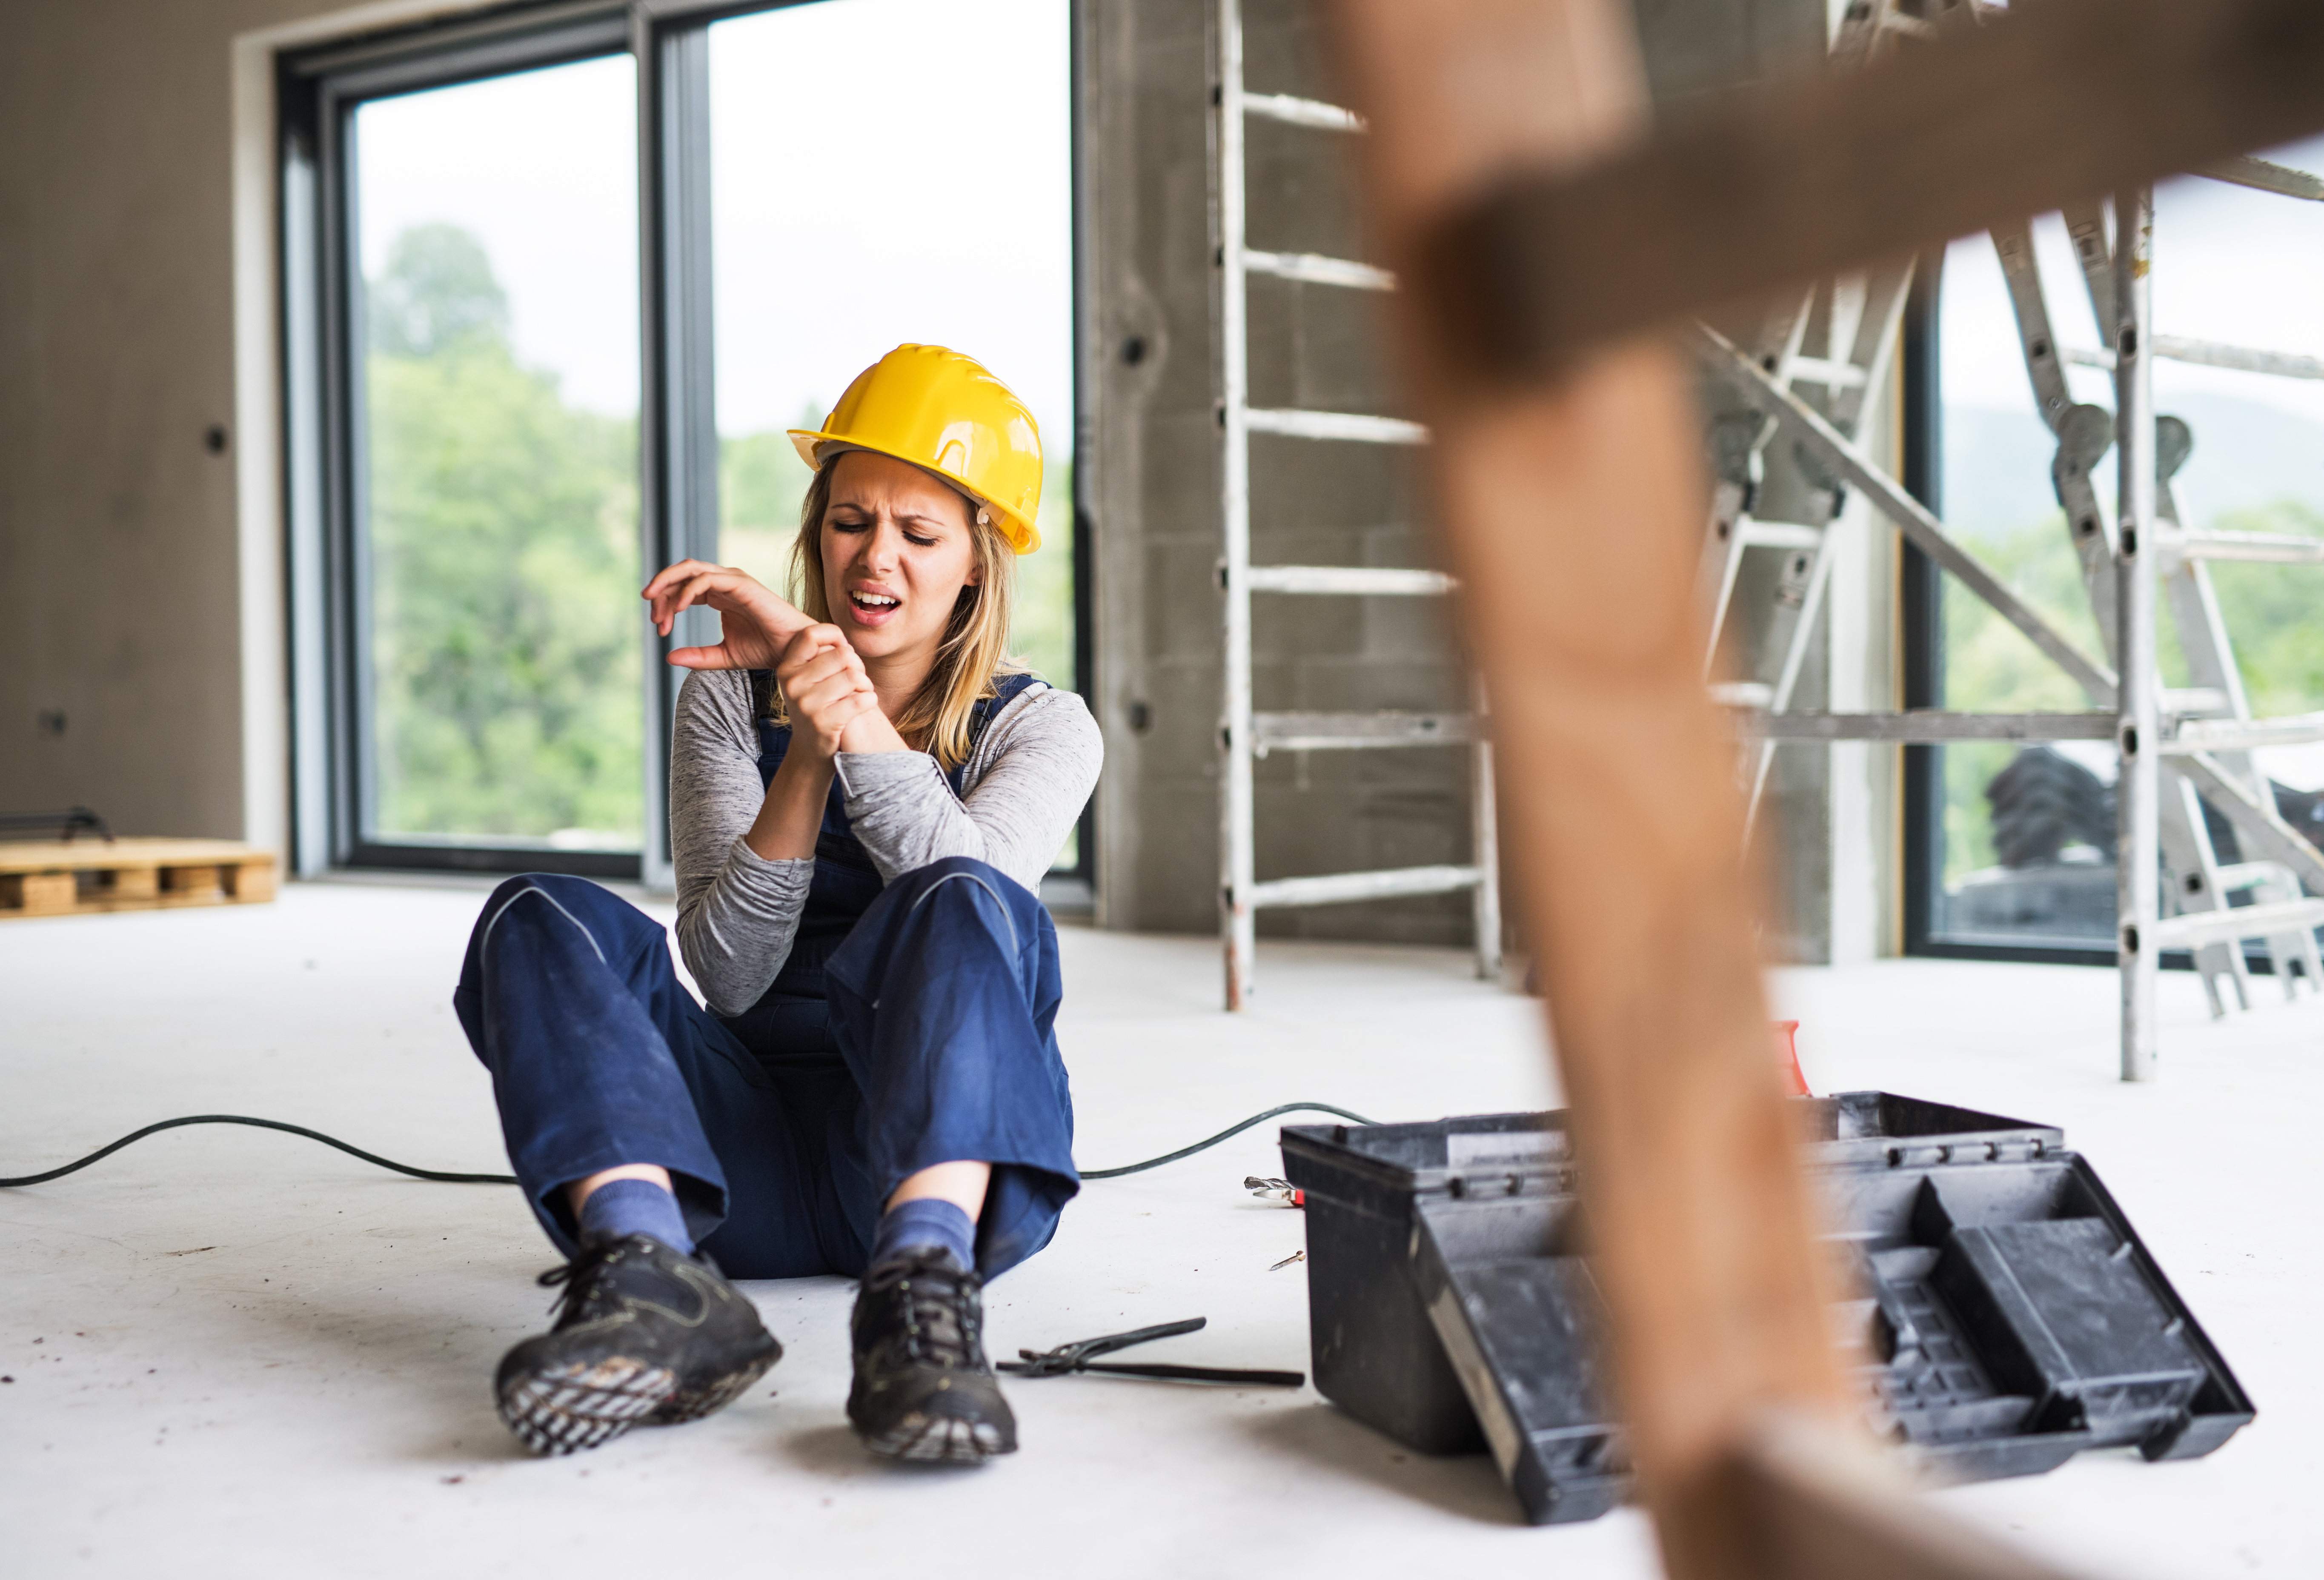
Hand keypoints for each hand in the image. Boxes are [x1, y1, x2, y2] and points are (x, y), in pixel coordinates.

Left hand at [642, 560, 812, 669]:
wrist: (794, 651)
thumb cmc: (766, 650)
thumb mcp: (723, 656)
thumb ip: (697, 656)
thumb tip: (668, 656)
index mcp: (719, 595)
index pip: (683, 587)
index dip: (666, 605)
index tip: (659, 629)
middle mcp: (724, 583)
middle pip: (682, 573)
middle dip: (660, 588)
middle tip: (650, 612)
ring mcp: (733, 580)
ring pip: (690, 569)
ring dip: (668, 585)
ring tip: (657, 609)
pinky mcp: (741, 584)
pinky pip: (706, 579)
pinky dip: (687, 591)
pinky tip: (677, 610)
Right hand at [776, 624, 881, 756]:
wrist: (811, 750)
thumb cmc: (818, 707)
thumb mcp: (808, 680)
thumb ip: (820, 656)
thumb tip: (843, 640)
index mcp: (787, 668)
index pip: (811, 634)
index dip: (835, 637)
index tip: (843, 650)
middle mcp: (792, 683)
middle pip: (841, 654)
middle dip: (857, 664)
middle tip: (857, 678)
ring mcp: (805, 704)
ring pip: (853, 676)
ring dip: (866, 684)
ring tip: (862, 692)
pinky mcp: (823, 722)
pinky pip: (860, 700)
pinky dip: (870, 700)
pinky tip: (866, 703)